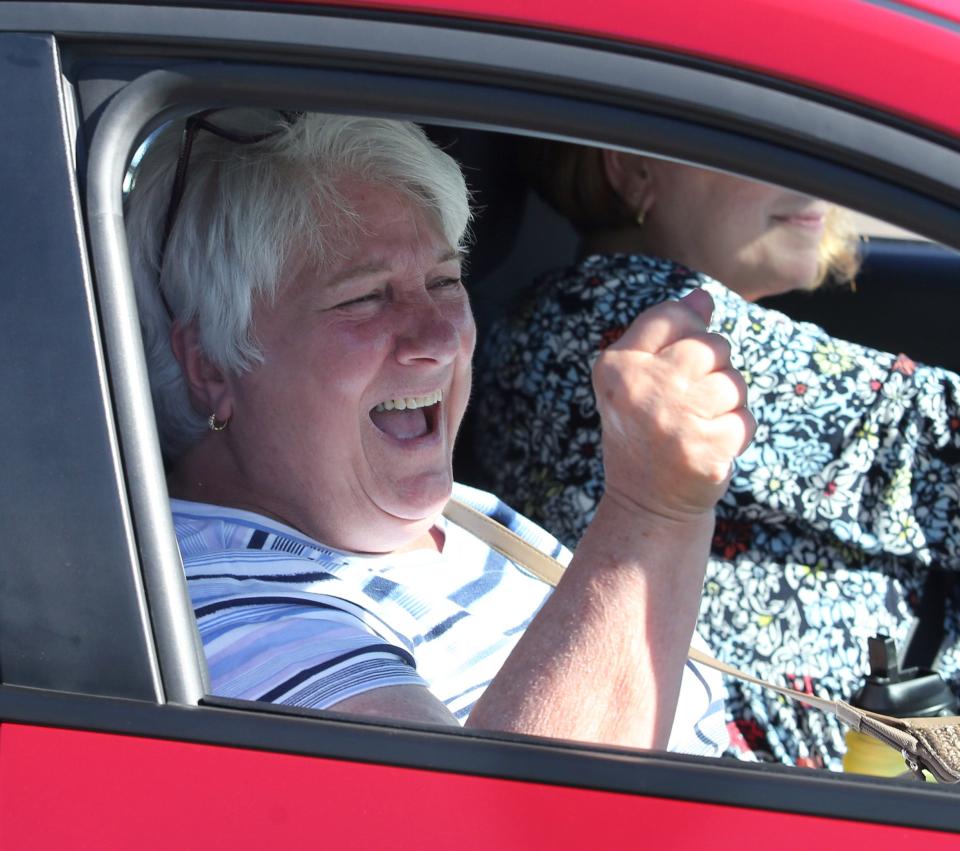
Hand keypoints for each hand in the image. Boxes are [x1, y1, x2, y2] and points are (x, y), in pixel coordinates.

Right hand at [592, 288, 754, 521]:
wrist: (646, 502)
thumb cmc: (645, 429)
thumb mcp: (638, 378)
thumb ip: (665, 334)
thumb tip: (702, 296)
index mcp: (618, 367)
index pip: (672, 315)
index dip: (688, 333)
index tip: (678, 365)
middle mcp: (643, 389)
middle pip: (711, 345)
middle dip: (713, 369)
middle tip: (688, 403)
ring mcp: (675, 420)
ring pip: (733, 382)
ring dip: (726, 404)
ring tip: (699, 425)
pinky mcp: (706, 450)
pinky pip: (745, 419)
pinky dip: (735, 434)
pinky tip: (710, 446)